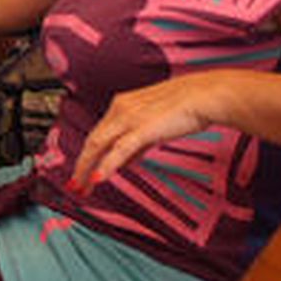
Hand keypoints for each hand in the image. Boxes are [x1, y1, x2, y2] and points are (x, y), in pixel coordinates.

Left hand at [68, 72, 233, 191]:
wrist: (204, 95)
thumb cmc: (186, 106)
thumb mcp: (154, 124)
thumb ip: (137, 143)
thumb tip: (125, 161)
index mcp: (122, 105)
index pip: (98, 133)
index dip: (88, 154)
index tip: (84, 171)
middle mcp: (120, 109)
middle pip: (93, 141)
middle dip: (82, 165)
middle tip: (75, 184)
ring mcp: (129, 118)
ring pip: (98, 145)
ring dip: (87, 168)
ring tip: (81, 186)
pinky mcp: (141, 128)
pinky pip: (119, 150)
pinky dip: (106, 165)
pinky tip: (98, 179)